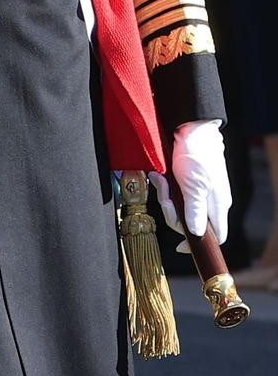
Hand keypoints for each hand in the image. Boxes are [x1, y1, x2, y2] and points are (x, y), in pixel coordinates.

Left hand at [152, 120, 231, 252]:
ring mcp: (199, 192)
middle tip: (165, 197)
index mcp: (218, 206)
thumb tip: (196, 234)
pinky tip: (159, 177)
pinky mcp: (188, 182)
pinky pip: (175, 194)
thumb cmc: (197, 155)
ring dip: (166, 197)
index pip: (215, 235)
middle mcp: (210, 202)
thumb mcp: (194, 185)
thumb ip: (196, 211)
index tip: (180, 246)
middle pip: (191, 223)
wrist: (191, 129)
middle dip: (173, 214)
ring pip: (180, 208)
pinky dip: (165, 188)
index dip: (199, 244)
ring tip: (161, 181)